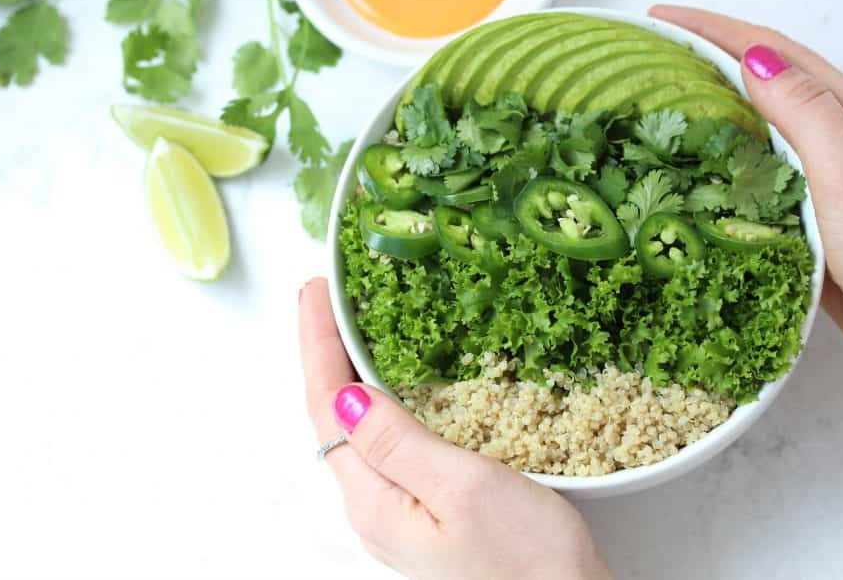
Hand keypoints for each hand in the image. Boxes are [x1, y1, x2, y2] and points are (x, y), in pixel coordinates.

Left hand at [298, 278, 611, 579]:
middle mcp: (375, 509)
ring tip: (353, 327)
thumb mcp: (464, 489)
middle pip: (332, 416)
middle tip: (328, 295)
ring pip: (358, 429)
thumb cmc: (528, 563)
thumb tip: (345, 393)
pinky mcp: (424, 515)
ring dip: (350, 373)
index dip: (318, 342)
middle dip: (326, 351)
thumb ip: (398, 442)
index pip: (327, 405)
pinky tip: (398, 385)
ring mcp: (398, 514)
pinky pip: (386, 445)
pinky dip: (382, 401)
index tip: (314, 289)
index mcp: (374, 500)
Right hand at [650, 5, 842, 394]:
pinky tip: (690, 166)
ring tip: (656, 103)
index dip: (711, 28)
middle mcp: (833, 128)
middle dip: (702, 56)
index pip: (770, 48)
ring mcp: (821, 166)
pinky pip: (753, 164)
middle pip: (760, 75)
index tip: (657, 19)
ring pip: (754, 120)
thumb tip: (750, 58)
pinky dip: (717, 153)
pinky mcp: (807, 204)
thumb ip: (804, 111)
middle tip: (646, 56)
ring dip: (707, 102)